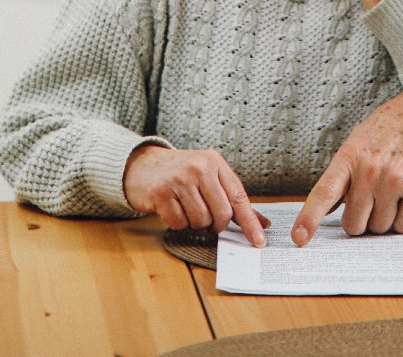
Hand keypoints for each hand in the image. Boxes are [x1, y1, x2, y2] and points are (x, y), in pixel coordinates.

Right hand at [123, 144, 268, 247]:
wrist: (142, 165)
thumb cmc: (180, 174)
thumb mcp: (208, 175)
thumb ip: (231, 197)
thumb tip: (261, 222)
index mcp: (215, 162)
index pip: (238, 196)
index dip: (250, 221)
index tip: (259, 240)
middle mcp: (200, 168)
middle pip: (222, 213)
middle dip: (215, 224)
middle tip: (206, 217)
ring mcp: (180, 179)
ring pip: (201, 221)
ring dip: (195, 223)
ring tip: (186, 207)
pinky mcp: (162, 193)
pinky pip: (180, 223)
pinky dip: (178, 223)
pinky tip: (172, 208)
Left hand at [291, 90, 402, 245]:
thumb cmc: (389, 128)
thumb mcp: (357, 142)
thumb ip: (342, 176)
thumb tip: (328, 208)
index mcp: (349, 156)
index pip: (324, 193)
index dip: (309, 219)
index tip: (299, 238)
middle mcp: (370, 170)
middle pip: (354, 223)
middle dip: (361, 219)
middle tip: (372, 201)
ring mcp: (395, 180)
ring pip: (380, 227)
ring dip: (385, 218)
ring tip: (394, 191)